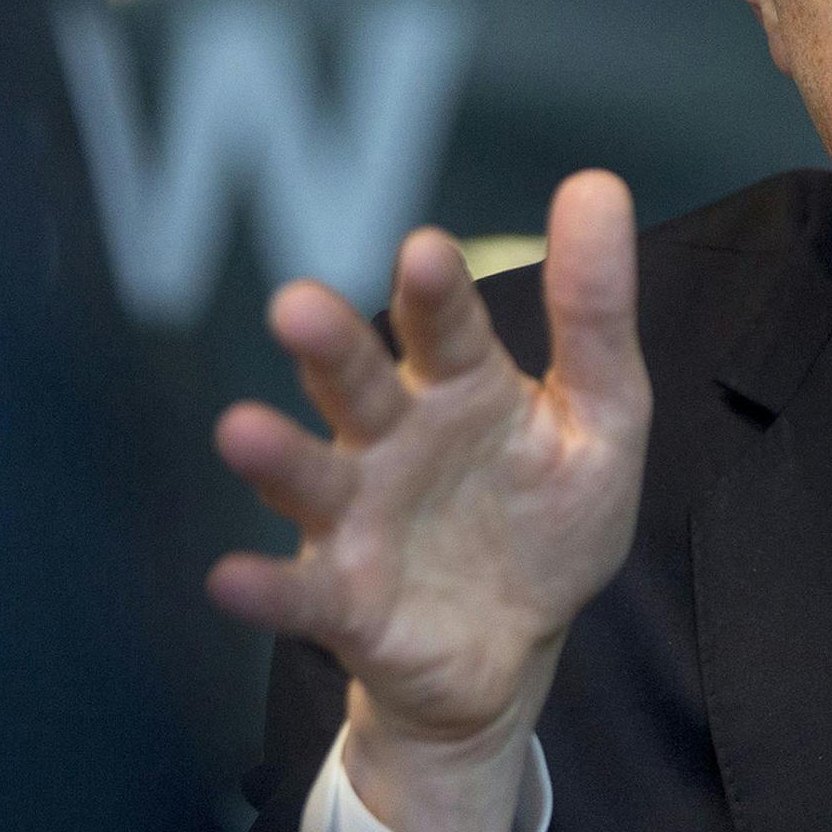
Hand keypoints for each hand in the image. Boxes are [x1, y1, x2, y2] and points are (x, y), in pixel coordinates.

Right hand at [207, 171, 650, 831]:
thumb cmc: (548, 519)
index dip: (433, 292)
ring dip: (277, 457)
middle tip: (299, 308)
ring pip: (312, 478)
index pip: (445, 326)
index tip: (425, 251)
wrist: (518, 648)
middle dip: (329, 349)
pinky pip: (298, 593)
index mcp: (461, 385)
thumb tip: (597, 182)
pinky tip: (230, 577)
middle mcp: (394, 438)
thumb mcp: (602, 418)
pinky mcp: (343, 601)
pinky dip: (264, 589)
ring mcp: (360, 518)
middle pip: (357, 384)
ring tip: (242, 433)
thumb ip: (594, 314)